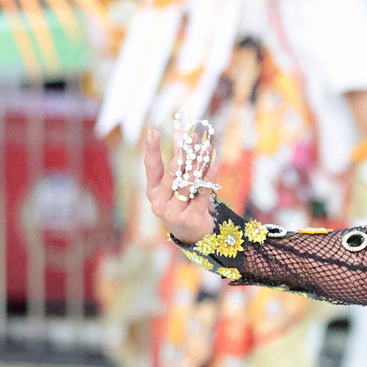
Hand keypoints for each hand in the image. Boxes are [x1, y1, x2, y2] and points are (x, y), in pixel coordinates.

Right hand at [144, 127, 215, 244]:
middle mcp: (160, 202)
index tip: (153, 131)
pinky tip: (215, 161)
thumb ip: (179, 164)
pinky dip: (210, 175)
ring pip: (189, 181)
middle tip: (193, 136)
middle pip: (173, 172)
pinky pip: (203, 191)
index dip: (152, 149)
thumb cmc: (185, 205)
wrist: (194, 235)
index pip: (151, 168)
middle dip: (185, 152)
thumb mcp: (177, 186)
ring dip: (200, 161)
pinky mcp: (191, 217)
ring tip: (207, 146)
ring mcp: (174, 212)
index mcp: (153, 192)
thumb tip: (182, 135)